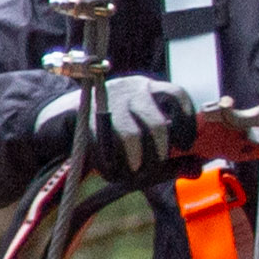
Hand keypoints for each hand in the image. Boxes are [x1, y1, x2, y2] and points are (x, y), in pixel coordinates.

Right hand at [34, 73, 203, 182]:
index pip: (178, 95)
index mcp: (148, 88)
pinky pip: (105, 145)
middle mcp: (130, 89)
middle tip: (154, 164)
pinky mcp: (85, 117)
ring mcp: (106, 101)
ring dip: (135, 160)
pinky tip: (111, 168)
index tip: (187, 144)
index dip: (187, 122)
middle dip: (159, 151)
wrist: (60, 119)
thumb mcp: (143, 141)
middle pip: (156, 123)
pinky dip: (111, 163)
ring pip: (131, 135)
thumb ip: (171, 158)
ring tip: (134, 169)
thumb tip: (198, 169)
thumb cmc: (111, 134)